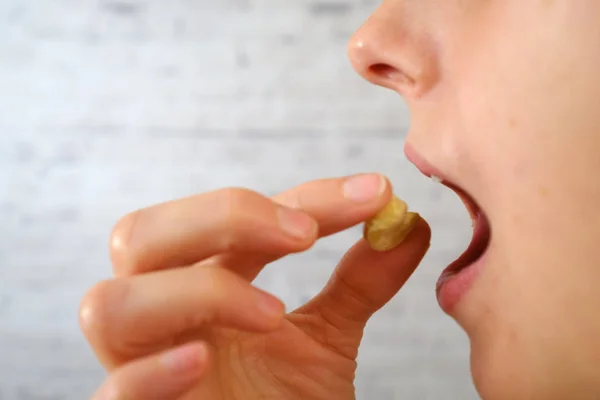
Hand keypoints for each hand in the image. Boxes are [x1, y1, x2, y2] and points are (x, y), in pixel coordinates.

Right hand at [81, 174, 430, 399]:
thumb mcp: (326, 340)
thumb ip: (359, 283)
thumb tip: (407, 223)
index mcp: (201, 284)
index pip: (228, 218)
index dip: (300, 197)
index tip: (371, 195)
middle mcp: (163, 316)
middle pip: (139, 236)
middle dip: (219, 217)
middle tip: (303, 235)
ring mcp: (141, 367)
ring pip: (110, 303)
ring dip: (196, 291)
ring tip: (271, 312)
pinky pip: (111, 390)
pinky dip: (151, 370)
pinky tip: (203, 361)